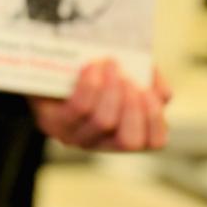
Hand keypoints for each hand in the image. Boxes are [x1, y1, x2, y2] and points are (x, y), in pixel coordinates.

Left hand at [29, 60, 170, 150]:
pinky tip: (91, 67)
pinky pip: (79, 108)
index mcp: (124, 133)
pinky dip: (91, 85)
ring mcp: (74, 136)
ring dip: (113, 89)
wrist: (43, 65)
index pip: (153, 141)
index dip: (157, 118)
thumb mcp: (125, 75)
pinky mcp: (52, 124)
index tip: (150, 91)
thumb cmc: (90, 71)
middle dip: (135, 107)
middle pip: (129, 140)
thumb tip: (162, 92)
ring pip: (104, 121)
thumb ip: (148, 82)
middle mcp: (99, 142)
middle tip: (129, 78)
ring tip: (110, 63)